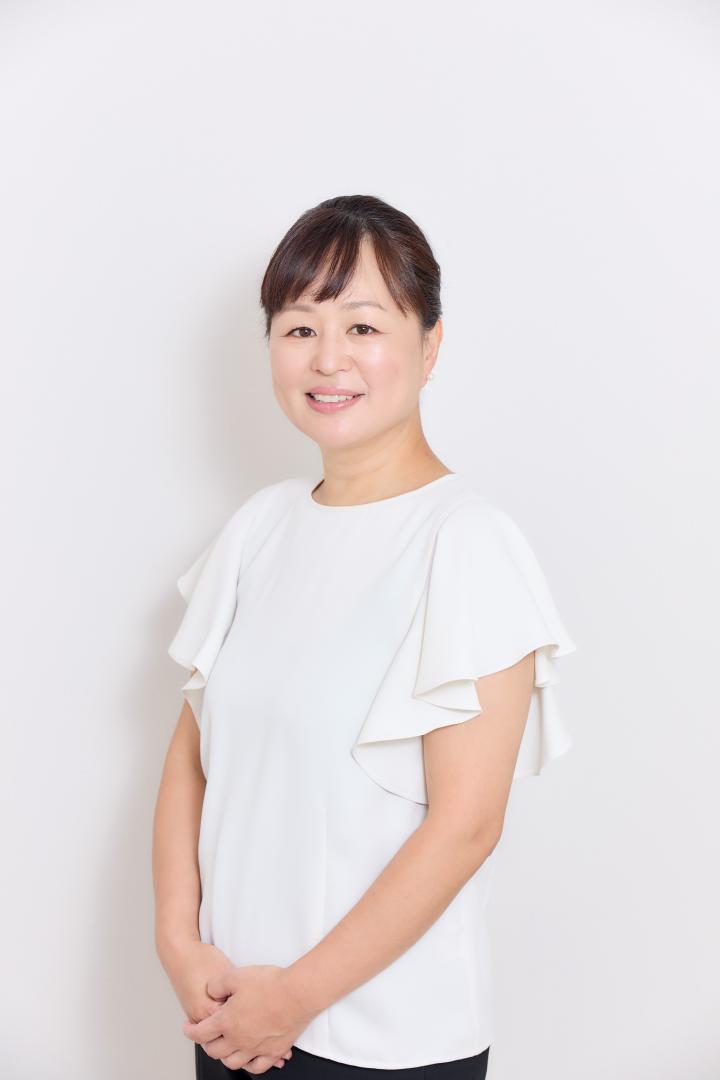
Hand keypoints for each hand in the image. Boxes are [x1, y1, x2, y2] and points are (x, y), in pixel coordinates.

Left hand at [161, 942, 292, 1071]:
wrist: (298, 993)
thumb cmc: (270, 985)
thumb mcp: (235, 975)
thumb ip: (217, 984)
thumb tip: (211, 990)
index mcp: (226, 1022)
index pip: (201, 1033)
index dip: (190, 1031)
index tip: (188, 1028)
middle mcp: (239, 1039)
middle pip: (215, 1051)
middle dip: (207, 1044)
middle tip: (206, 1037)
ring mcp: (256, 1048)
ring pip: (234, 1062)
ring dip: (225, 1057)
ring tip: (225, 1049)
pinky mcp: (274, 1051)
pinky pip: (258, 1067)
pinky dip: (250, 1066)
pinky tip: (250, 1060)